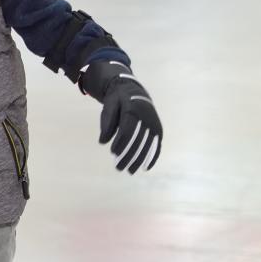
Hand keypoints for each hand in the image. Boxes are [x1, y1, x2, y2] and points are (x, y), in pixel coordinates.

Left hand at [79, 59, 161, 173]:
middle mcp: (146, 116)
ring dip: (139, 160)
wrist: (134, 91)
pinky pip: (157, 144)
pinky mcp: (158, 129)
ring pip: (148, 144)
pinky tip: (146, 167)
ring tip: (130, 171)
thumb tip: (102, 142)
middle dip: (128, 155)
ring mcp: (154, 123)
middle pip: (138, 140)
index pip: (127, 129)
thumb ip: (106, 122)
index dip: (121, 142)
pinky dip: (152, 156)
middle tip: (119, 168)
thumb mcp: (109, 105)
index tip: (113, 153)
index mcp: (133, 108)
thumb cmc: (118, 100)